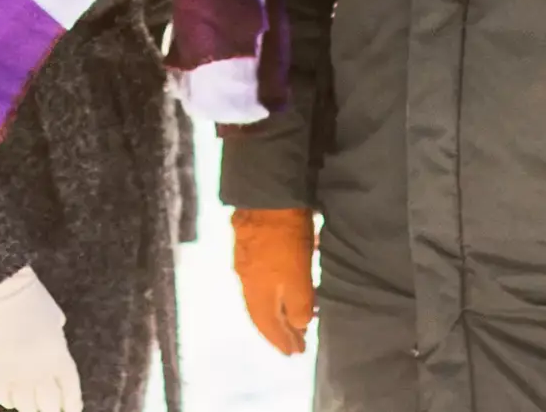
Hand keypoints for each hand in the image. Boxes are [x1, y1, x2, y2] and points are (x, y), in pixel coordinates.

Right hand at [0, 267, 82, 411]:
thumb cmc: (29, 296)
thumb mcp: (54, 317)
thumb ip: (57, 340)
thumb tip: (55, 355)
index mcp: (58, 354)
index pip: (71, 391)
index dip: (72, 404)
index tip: (71, 411)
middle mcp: (39, 369)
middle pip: (49, 405)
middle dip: (51, 408)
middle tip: (50, 407)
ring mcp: (14, 374)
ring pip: (25, 407)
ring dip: (29, 406)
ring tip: (31, 402)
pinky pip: (3, 398)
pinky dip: (9, 399)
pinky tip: (12, 395)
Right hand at [231, 207, 315, 355]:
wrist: (267, 192)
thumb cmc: (286, 237)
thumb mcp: (298, 275)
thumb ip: (298, 304)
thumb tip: (299, 326)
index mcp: (256, 291)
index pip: (267, 325)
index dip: (281, 340)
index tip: (295, 353)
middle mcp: (246, 279)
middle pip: (262, 312)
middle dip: (279, 329)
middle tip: (295, 342)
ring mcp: (246, 259)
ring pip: (262, 293)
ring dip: (278, 308)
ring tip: (294, 317)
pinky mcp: (251, 240)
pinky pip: (263, 276)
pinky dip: (275, 288)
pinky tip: (286, 284)